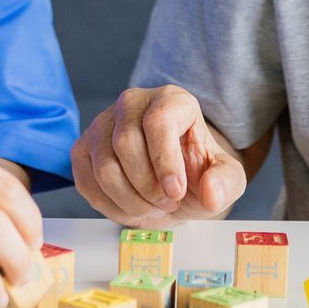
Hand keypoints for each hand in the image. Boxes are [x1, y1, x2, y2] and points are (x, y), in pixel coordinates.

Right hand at [71, 85, 245, 228]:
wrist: (170, 183)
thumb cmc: (196, 174)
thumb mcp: (225, 179)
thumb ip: (226, 183)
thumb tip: (211, 192)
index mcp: (171, 100)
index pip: (159, 120)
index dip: (165, 161)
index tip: (176, 191)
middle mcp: (132, 103)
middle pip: (126, 143)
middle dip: (148, 186)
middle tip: (168, 203)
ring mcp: (102, 125)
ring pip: (104, 166)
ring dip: (130, 200)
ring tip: (153, 207)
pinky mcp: (83, 150)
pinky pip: (86, 182)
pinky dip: (111, 206)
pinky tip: (131, 208)